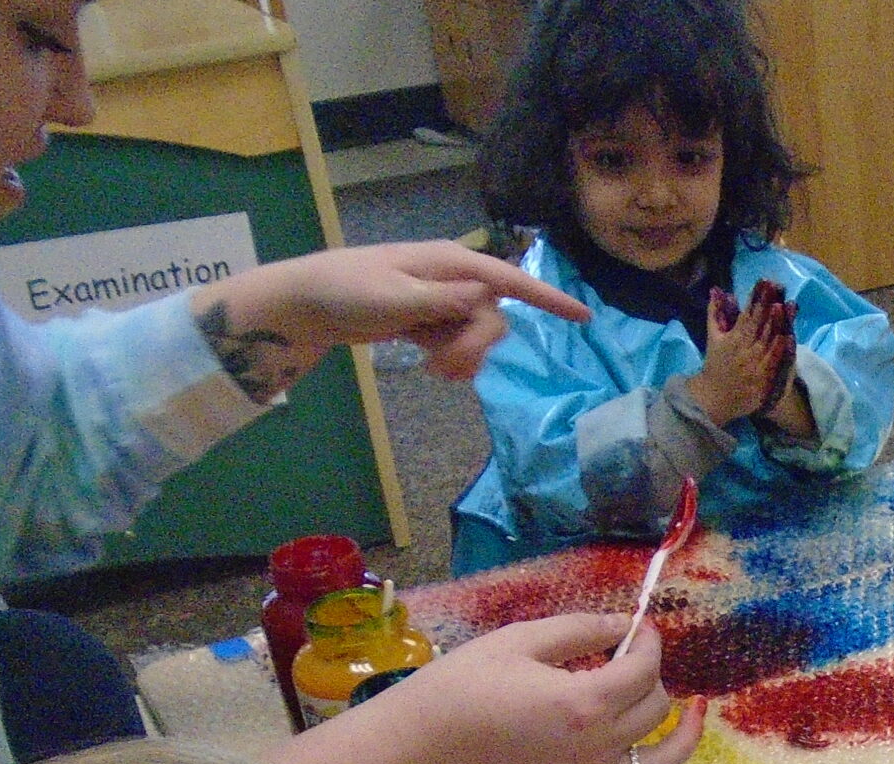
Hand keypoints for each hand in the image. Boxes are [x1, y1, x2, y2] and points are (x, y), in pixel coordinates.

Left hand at [192, 242, 593, 401]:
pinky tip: (429, 365)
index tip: (583, 318)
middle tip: (445, 371)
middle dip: (477, 349)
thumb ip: (440, 300)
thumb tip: (483, 296)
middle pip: (494, 319)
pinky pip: (461, 344)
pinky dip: (451, 360)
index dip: (548, 299)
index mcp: (449, 263)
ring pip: (479, 336)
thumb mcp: (392, 298)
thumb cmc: (346, 290)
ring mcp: (444, 300)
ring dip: (462, 358)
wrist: (310, 302)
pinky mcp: (433, 319)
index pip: (510, 279)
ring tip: (431, 368)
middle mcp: (454, 278)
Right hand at [402, 615, 706, 763]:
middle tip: (631, 660)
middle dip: (652, 678)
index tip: (641, 628)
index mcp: (583, 704)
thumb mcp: (521, 640)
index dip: (649, 643)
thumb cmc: (461, 686)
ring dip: (683, 738)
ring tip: (692, 714)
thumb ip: (582, 630)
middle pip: (655, 710)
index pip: (643, 670)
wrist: (419, 746)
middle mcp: (595, 750)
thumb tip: (627, 625)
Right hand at [687, 278, 796, 425]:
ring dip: (777, 324)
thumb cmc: (715, 364)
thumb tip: (717, 289)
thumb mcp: (713, 337)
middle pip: (760, 325)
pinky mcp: (763, 380)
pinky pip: (775, 363)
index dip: (757, 298)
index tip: (765, 282)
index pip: (747, 314)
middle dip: (769, 306)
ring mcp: (755, 365)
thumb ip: (715, 312)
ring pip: (769, 341)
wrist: (715, 398)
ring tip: (784, 306)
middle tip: (778, 289)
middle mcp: (744, 350)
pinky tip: (789, 337)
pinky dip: (781, 350)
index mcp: (733, 338)